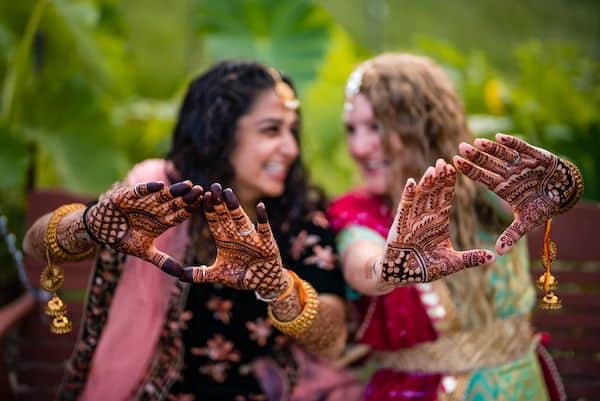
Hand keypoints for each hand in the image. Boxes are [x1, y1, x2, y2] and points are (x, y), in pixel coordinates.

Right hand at [84, 180, 202, 276]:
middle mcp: (155, 209)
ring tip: (187, 185)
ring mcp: (143, 201)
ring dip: (174, 190)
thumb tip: (181, 274)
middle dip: (187, 197)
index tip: (205, 206)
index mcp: (161, 221)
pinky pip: (140, 191)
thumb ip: (162, 261)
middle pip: (175, 202)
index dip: (191, 210)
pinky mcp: (128, 196)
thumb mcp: (144, 252)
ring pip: (162, 195)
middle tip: (201, 190)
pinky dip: (148, 188)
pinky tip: (160, 186)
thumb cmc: (123, 239)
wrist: (99, 230)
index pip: (180, 214)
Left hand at [182, 184, 287, 298]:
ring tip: (228, 192)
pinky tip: (260, 206)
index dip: (208, 210)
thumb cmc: (241, 276)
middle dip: (219, 202)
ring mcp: (252, 237)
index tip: (201, 197)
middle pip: (226, 216)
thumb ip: (200, 274)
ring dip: (235, 206)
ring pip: (241, 218)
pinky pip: (264, 228)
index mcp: (225, 240)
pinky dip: (263, 218)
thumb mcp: (219, 275)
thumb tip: (180, 277)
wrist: (263, 282)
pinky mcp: (267, 242)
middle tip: (213, 186)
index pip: (214, 221)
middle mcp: (237, 235)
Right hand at [377, 159, 494, 288]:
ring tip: (432, 169)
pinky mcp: (401, 224)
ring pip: (421, 197)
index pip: (446, 199)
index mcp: (439, 223)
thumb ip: (471, 258)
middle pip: (434, 194)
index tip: (455, 169)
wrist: (403, 276)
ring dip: (426, 183)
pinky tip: (411, 183)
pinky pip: (405, 207)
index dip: (450, 185)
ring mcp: (413, 219)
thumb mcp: (452, 263)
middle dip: (439, 178)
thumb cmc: (426, 269)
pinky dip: (408, 195)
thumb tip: (493, 257)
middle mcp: (426, 217)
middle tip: (445, 161)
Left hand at [453, 133, 583, 253]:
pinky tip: (499, 137)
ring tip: (477, 142)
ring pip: (502, 155)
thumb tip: (499, 253)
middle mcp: (508, 174)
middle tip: (460, 148)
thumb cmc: (542, 206)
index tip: (455, 163)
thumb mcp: (527, 221)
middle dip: (476, 157)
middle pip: (488, 164)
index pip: (482, 178)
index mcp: (503, 188)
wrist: (564, 193)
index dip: (470, 171)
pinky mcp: (534, 156)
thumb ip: (512, 234)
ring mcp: (520, 164)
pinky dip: (512, 143)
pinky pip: (521, 148)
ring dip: (490, 148)